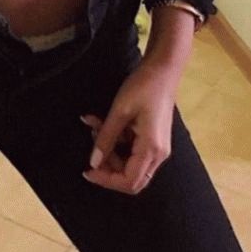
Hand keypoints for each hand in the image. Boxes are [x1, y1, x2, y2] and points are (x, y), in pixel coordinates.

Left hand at [79, 58, 178, 194]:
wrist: (162, 70)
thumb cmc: (143, 87)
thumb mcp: (120, 111)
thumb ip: (106, 138)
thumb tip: (94, 162)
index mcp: (151, 149)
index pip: (129, 181)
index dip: (106, 180)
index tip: (88, 170)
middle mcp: (158, 154)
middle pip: (131, 178)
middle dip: (108, 166)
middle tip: (93, 148)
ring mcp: (158, 147)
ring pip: (130, 164)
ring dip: (110, 149)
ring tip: (95, 126)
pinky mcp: (154, 139)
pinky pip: (134, 150)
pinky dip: (117, 141)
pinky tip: (104, 123)